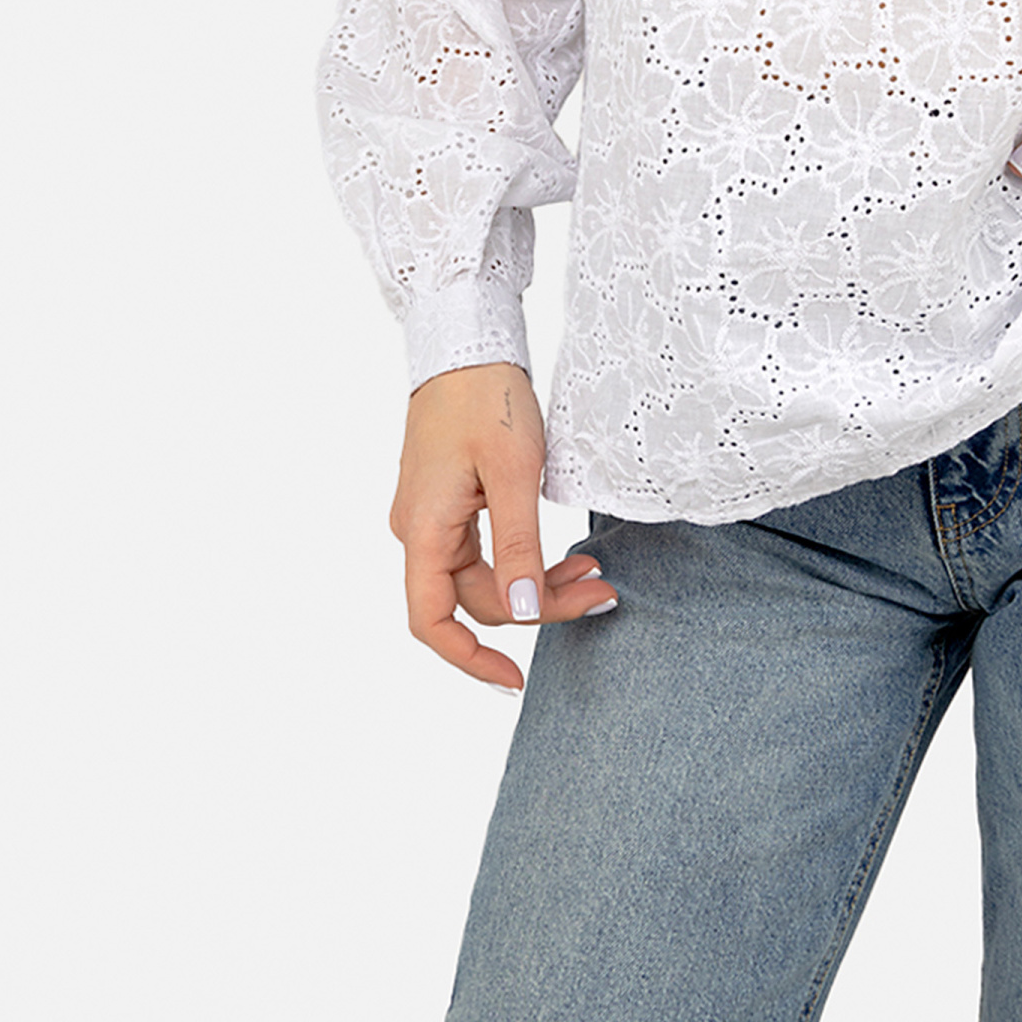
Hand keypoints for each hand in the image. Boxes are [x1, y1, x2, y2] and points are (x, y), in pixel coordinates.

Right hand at [390, 361, 616, 691]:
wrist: (467, 342)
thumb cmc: (485, 397)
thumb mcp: (513, 471)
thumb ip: (518, 545)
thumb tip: (523, 613)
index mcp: (423, 531)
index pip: (431, 622)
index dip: (469, 660)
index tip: (515, 680)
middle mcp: (420, 532)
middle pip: (476, 599)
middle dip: (539, 606)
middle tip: (601, 591)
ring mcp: (434, 517)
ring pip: (486, 577)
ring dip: (538, 582)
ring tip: (593, 570)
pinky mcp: (452, 502)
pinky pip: (487, 551)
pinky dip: (527, 558)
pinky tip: (564, 551)